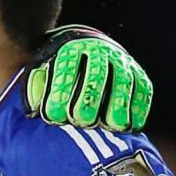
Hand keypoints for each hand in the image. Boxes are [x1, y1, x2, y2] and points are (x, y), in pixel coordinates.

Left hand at [25, 26, 153, 132]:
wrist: (86, 53)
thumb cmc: (59, 74)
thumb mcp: (43, 74)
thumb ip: (36, 90)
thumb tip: (33, 110)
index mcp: (71, 49)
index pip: (67, 68)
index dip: (60, 92)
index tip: (53, 116)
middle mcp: (99, 51)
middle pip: (96, 76)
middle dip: (88, 100)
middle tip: (81, 121)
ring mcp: (121, 61)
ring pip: (122, 83)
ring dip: (117, 105)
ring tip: (109, 126)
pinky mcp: (138, 75)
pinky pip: (143, 90)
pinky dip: (138, 108)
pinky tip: (130, 126)